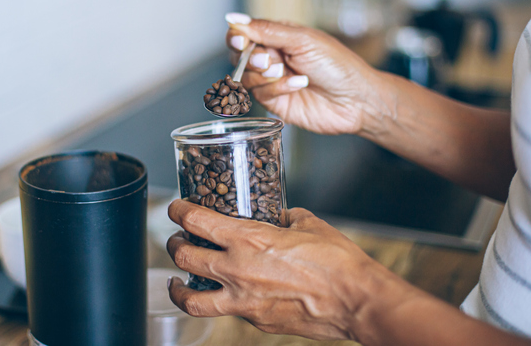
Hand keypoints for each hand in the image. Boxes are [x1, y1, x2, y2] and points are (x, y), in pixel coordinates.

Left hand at [166, 199, 399, 340]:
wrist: (357, 301)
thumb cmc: (337, 261)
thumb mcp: (308, 224)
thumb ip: (285, 217)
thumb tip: (278, 215)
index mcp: (248, 239)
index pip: (196, 221)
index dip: (179, 211)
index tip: (176, 208)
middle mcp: (237, 270)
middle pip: (183, 257)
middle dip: (174, 245)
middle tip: (177, 239)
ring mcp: (243, 301)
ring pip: (191, 299)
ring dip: (178, 286)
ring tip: (177, 281)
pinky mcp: (256, 322)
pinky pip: (226, 311)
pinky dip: (219, 301)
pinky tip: (225, 294)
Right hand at [225, 14, 386, 135]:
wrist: (356, 99)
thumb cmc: (338, 65)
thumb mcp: (302, 40)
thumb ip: (267, 30)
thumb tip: (235, 18)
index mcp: (278, 36)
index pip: (243, 33)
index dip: (237, 37)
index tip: (240, 41)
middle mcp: (273, 58)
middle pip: (240, 56)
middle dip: (251, 58)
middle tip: (268, 60)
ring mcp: (272, 81)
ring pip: (246, 77)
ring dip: (265, 75)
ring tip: (286, 72)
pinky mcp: (275, 102)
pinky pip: (260, 95)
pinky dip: (277, 88)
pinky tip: (298, 85)